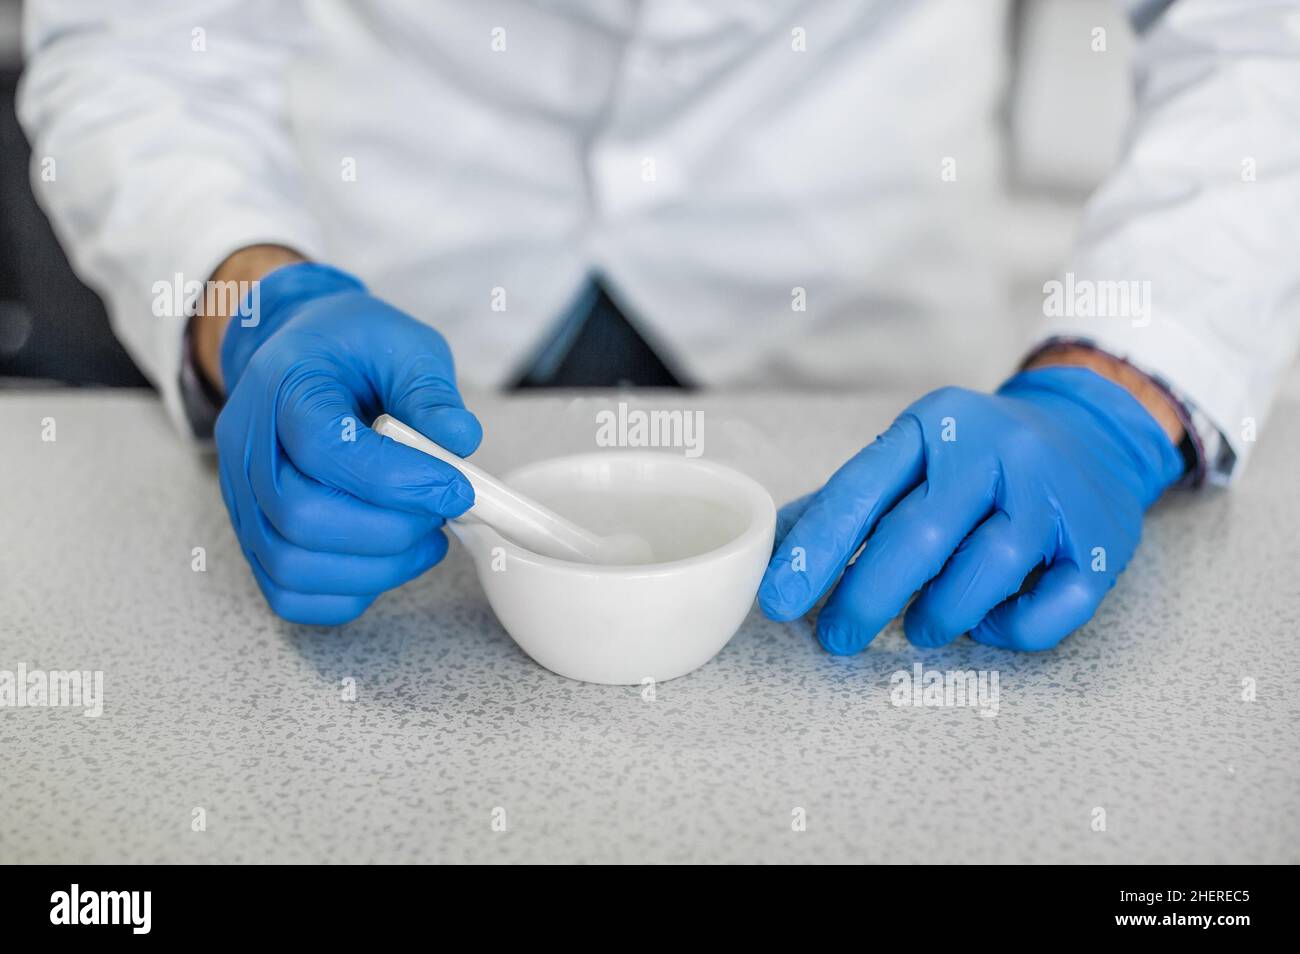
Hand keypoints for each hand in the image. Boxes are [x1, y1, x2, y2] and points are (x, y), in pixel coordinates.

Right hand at [214, 262, 479, 624]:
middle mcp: (249, 446)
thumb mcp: (403, 345)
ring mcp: (242, 496)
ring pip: (292, 563)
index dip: (398, 479)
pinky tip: (390, 561)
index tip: (457, 487)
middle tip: (440, 512)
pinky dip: (346, 592)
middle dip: (390, 529)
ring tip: (425, 539)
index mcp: (284, 385)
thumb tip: (460, 441)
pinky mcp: (254, 533)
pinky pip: (287, 591)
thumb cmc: (351, 348)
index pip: (324, 448)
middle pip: (301, 516)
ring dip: (375, 566)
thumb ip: (429, 391)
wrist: (298, 351)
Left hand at [758, 367, 1184, 651]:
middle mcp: (998, 451)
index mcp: (937, 424)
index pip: (861, 491)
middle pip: (919, 537)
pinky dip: (1009, 631)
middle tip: (837, 637)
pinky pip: (1049, 609)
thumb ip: (849, 502)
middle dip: (865, 598)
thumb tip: (776, 550)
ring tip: (918, 629)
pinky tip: (987, 623)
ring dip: (939, 616)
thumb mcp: (913, 457)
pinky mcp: (1100, 544)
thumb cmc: (980, 458)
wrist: (1094, 433)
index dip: (814, 552)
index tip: (779, 602)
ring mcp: (1054, 495)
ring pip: (984, 572)